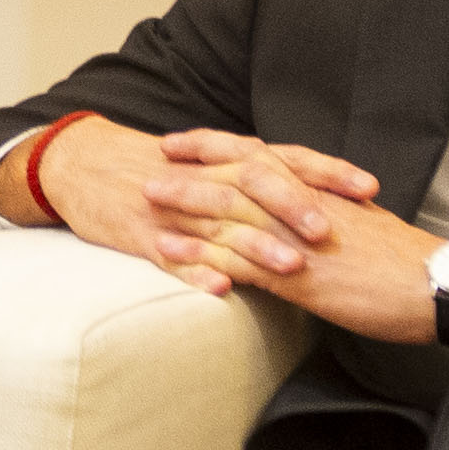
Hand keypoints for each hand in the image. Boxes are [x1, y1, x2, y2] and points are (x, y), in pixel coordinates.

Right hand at [15, 116, 365, 291]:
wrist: (79, 163)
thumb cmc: (153, 170)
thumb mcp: (209, 166)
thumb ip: (258, 181)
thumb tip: (316, 197)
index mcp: (226, 160)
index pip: (286, 159)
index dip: (327, 172)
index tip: (369, 188)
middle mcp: (205, 178)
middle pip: (257, 186)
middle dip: (295, 206)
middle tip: (332, 230)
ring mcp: (172, 207)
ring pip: (220, 225)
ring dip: (257, 247)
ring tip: (293, 269)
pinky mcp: (138, 234)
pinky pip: (168, 256)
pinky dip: (194, 271)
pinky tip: (219, 290)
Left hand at [165, 148, 448, 341]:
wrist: (438, 286)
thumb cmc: (409, 265)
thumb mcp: (364, 228)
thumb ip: (329, 217)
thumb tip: (306, 218)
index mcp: (321, 190)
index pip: (262, 156)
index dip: (220, 146)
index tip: (186, 141)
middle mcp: (304, 204)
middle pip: (239, 174)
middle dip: (193, 167)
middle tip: (153, 160)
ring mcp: (298, 238)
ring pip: (231, 211)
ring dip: (186, 204)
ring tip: (147, 198)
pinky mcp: (297, 275)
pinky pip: (237, 259)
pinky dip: (200, 254)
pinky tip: (170, 254)